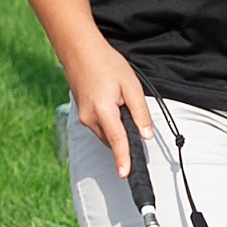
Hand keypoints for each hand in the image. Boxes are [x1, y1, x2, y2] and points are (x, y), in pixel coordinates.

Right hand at [65, 39, 154, 179]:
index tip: (125, 175)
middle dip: (126, 140)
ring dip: (117, 131)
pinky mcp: (82, 116)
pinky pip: (100, 128)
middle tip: (136, 122)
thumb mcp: (131, 86)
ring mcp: (84, 118)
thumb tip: (146, 135)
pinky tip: (113, 106)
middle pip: (113, 141)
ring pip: (106, 136)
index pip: (117, 141)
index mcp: (104, 110)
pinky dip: (110, 125)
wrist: (79, 51)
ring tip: (121, 103)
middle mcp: (90, 118)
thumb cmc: (106, 65)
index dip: (123, 159)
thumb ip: (140, 112)